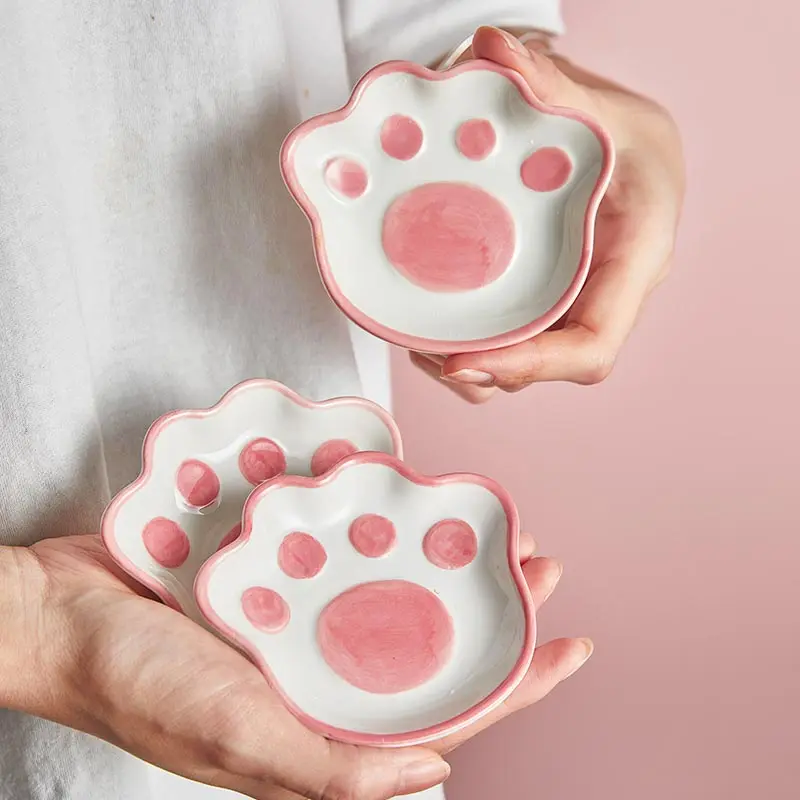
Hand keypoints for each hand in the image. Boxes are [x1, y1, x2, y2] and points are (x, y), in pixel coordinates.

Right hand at [1, 532, 589, 799]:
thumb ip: (331, 767)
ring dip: (442, 563)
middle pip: (429, 644)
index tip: (575, 644)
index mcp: (323, 725)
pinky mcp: (269, 577)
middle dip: (493, 611)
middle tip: (540, 562)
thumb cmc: (138, 684)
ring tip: (486, 527)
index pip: (446, 712)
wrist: (58, 616)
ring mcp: (295, 623)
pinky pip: (338, 554)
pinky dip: (375, 532)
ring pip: (391, 593)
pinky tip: (403, 501)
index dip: (518, 683)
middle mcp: (319, 677)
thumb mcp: (236, 736)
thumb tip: (433, 771)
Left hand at [412, 26, 684, 402]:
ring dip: (467, 366)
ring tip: (415, 339)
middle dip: (483, 368)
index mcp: (633, 266)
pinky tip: (426, 321)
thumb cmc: (630, 141)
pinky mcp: (542, 305)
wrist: (630, 158)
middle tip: (421, 349)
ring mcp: (569, 308)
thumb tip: (493, 49)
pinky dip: (466, 343)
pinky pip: (508, 341)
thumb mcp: (607, 110)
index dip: (531, 365)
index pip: (591, 345)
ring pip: (521, 364)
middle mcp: (600, 300)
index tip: (462, 361)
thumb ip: (553, 88)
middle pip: (545, 365)